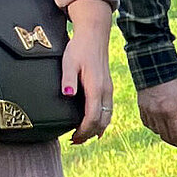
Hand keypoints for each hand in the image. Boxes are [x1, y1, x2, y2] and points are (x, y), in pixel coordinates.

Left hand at [61, 0, 115, 143]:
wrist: (94, 35)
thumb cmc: (79, 48)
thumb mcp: (68, 62)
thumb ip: (68, 79)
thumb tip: (67, 94)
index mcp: (96, 87)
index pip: (93, 116)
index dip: (84, 130)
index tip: (73, 137)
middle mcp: (105, 91)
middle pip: (102, 120)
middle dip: (90, 134)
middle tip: (74, 141)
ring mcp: (108, 89)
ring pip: (108, 116)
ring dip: (97, 129)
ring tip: (82, 136)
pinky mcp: (108, 87)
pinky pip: (108, 110)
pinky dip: (102, 121)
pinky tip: (96, 126)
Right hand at [138, 75, 176, 155]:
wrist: (155, 70)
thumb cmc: (176, 83)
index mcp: (170, 112)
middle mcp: (157, 114)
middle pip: (166, 136)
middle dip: (176, 143)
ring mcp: (148, 112)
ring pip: (157, 132)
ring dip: (166, 136)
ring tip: (175, 134)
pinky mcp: (141, 110)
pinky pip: (149, 125)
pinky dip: (156, 129)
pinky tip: (162, 126)